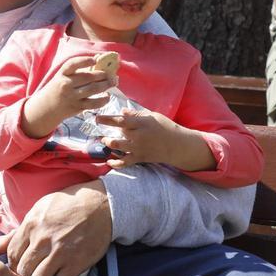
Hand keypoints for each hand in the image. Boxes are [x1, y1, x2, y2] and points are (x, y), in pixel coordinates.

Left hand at [6, 181, 110, 275]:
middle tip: (35, 275)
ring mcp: (59, 252)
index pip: (12, 254)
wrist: (101, 205)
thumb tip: (12, 242)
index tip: (22, 266)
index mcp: (31, 225)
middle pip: (23, 271)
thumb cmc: (70, 204)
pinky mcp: (76, 263)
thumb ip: (27, 225)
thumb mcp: (42, 207)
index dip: (15, 264)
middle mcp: (42, 239)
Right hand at [22, 56, 110, 138]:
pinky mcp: (77, 107)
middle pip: (88, 77)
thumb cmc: (56, 89)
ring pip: (93, 89)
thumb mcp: (61, 77)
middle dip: (103, 74)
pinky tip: (107, 96)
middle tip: (111, 74)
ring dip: (106, 85)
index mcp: (61, 74)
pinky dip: (103, 100)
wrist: (45, 108)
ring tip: (113, 82)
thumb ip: (77, 70)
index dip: (85, 60)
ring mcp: (71, 97)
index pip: (72, 64)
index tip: (95, 59)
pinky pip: (93, 103)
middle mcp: (66, 84)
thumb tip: (97, 59)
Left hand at [97, 108, 214, 172]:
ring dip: (109, 144)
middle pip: (117, 134)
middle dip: (105, 132)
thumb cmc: (166, 127)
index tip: (96, 117)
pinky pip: (125, 163)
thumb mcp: (152, 116)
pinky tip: (109, 162)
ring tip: (104, 140)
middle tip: (97, 128)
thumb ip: (136, 114)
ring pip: (119, 147)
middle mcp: (138, 136)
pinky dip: (116, 164)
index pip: (121, 120)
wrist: (178, 145)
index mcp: (141, 123)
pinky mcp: (140, 158)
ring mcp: (138, 148)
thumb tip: (122, 111)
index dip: (107, 119)